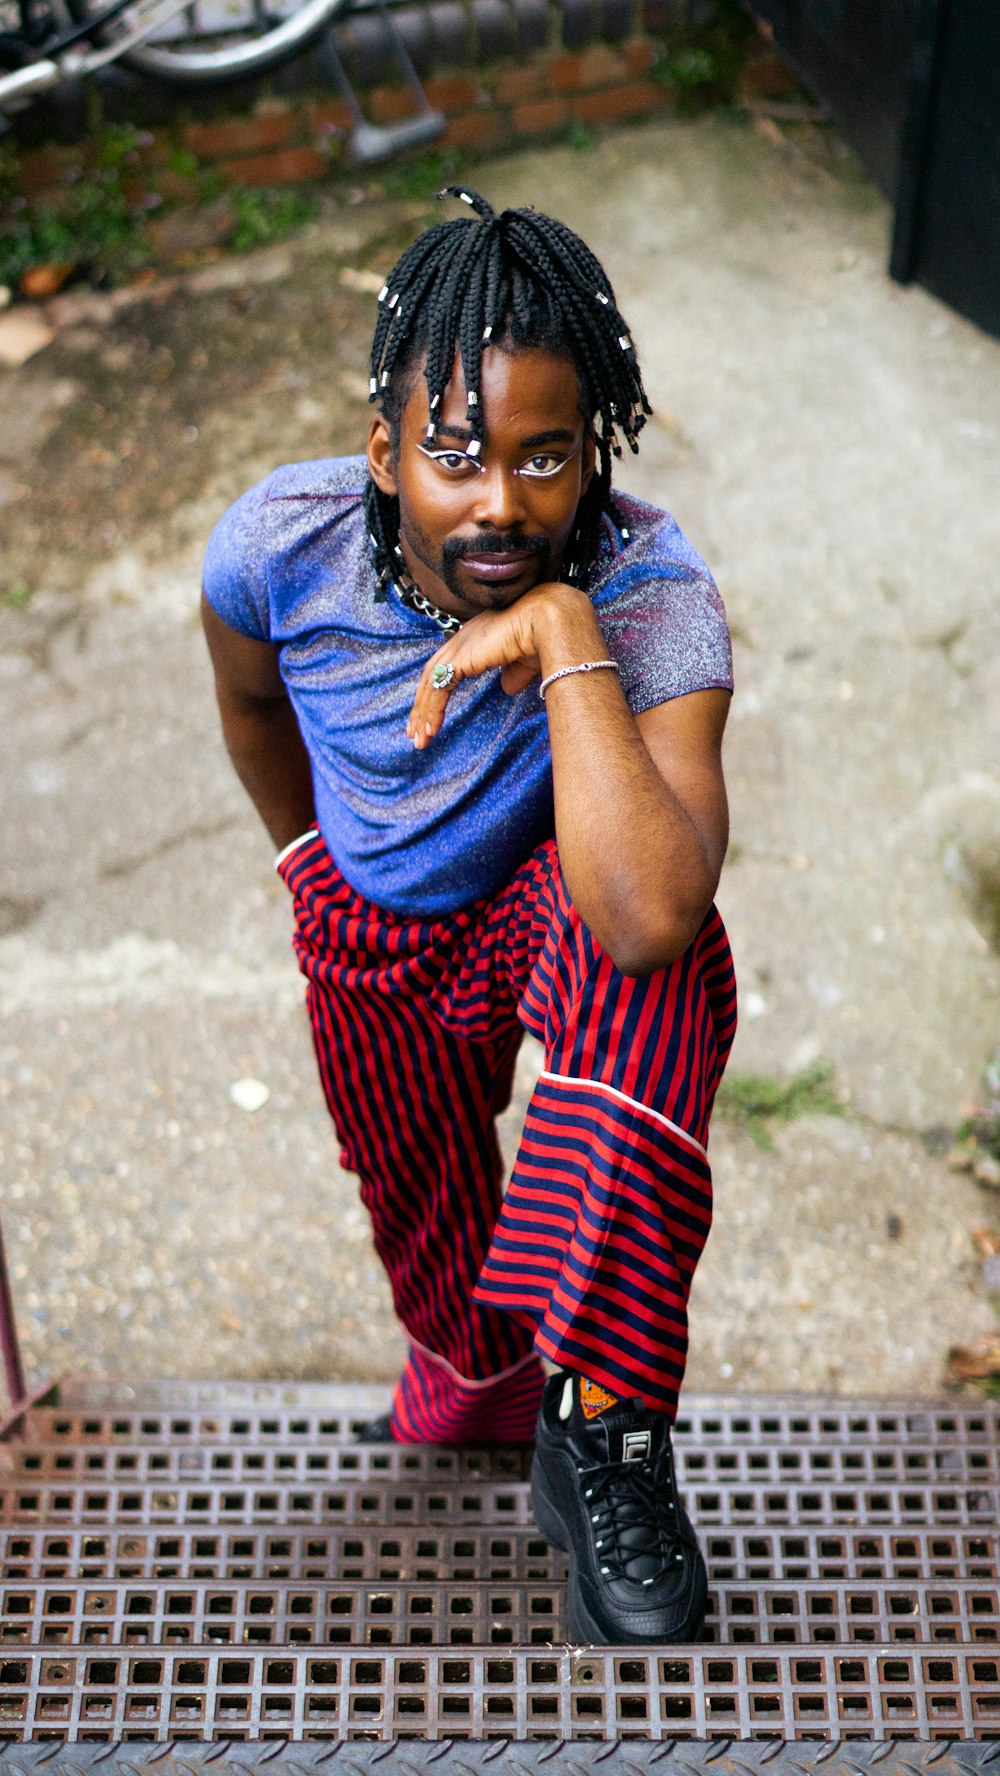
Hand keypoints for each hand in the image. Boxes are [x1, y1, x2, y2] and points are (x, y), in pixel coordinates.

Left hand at [407, 581, 594, 748]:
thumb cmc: (541, 637)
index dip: (436, 691)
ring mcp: (458, 648)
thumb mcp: (522, 663)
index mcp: (474, 638)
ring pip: (430, 685)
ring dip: (423, 713)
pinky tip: (430, 729)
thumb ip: (512, 675)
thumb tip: (507, 688)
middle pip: (431, 676)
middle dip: (422, 706)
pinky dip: (432, 711)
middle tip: (416, 731)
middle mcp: (461, 641)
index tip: (431, 713)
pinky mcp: (459, 659)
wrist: (545, 623)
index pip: (446, 667)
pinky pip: (438, 689)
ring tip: (420, 739)